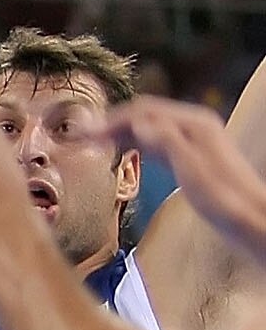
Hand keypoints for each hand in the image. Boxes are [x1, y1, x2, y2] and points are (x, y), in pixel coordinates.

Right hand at [96, 96, 265, 270]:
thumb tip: (135, 123)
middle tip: (81, 137)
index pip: (141, 110)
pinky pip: (157, 141)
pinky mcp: (192, 155)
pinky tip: (124, 153)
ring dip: (122, 133)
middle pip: (144, 115)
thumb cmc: (223, 198)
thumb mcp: (190, 168)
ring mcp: (194, 139)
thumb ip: (164, 141)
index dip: (110, 120)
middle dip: (112, 124)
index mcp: (192, 123)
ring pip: (149, 127)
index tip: (83, 132)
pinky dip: (136, 143)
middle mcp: (194, 125)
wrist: (250, 219)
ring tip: (95, 144)